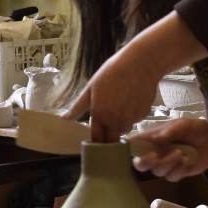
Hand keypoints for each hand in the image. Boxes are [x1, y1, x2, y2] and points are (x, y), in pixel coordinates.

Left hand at [62, 11, 207, 141]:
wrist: (140, 63)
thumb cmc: (113, 72)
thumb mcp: (91, 88)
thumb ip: (77, 107)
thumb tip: (64, 119)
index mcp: (100, 116)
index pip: (97, 140)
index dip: (96, 143)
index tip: (95, 142)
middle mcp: (116, 122)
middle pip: (112, 139)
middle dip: (109, 136)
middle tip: (107, 124)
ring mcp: (131, 120)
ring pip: (124, 129)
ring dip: (121, 124)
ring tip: (120, 104)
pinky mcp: (143, 116)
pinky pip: (135, 121)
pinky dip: (132, 115)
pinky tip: (131, 100)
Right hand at [127, 118, 207, 184]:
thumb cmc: (196, 129)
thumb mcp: (185, 125)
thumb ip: (171, 132)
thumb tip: (157, 140)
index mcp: (152, 138)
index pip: (134, 143)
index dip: (127, 147)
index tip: (127, 148)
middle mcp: (155, 152)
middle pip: (139, 164)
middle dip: (143, 162)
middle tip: (154, 156)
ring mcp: (165, 164)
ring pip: (157, 171)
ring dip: (168, 163)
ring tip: (181, 153)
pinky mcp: (175, 173)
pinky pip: (172, 177)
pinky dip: (180, 169)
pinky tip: (187, 160)